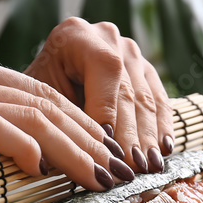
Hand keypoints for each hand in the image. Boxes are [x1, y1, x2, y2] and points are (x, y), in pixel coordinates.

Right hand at [0, 46, 133, 202]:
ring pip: (30, 114)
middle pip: (45, 102)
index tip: (109, 160)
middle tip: (120, 173)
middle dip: (90, 140)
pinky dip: (27, 148)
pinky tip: (46, 171)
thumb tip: (34, 170)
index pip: (41, 96)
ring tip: (99, 179)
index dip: (82, 128)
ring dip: (73, 149)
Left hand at [25, 18, 175, 174]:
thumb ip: (60, 120)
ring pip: (145, 99)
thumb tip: (76, 156)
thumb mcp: (40, 101)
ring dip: (149, 137)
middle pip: (127, 89)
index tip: (108, 145)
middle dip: (131, 133)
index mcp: (77, 36)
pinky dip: (161, 126)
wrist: (47, 78)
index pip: (105, 69)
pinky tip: (164, 149)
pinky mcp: (145, 70)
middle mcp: (108, 37)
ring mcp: (131, 52)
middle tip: (133, 167)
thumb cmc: (38, 93)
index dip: (109, 109)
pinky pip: (158, 100)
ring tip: (150, 167)